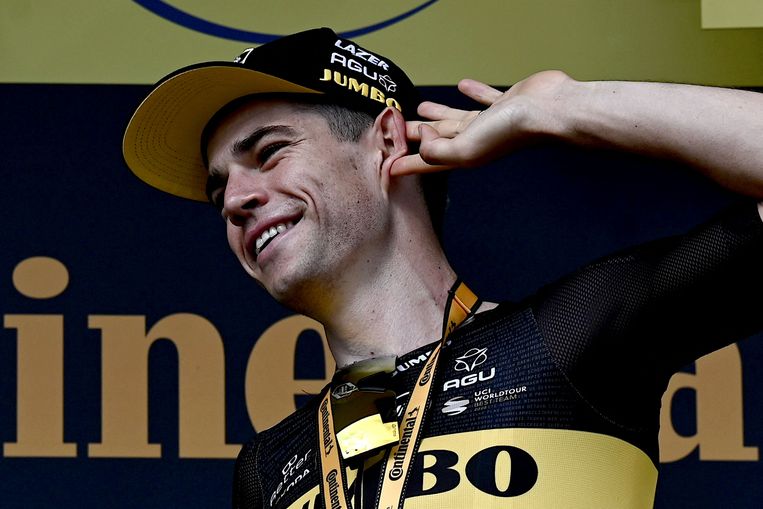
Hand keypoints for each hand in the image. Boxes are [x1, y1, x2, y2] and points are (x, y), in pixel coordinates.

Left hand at [391, 71, 571, 175]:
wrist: (547, 110)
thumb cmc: (509, 131)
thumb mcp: (464, 146)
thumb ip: (438, 150)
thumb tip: (424, 142)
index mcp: (465, 154)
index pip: (429, 161)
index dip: (409, 164)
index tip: (390, 168)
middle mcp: (477, 140)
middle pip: (439, 138)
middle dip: (419, 137)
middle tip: (399, 131)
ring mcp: (491, 121)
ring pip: (457, 117)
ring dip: (438, 114)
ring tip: (421, 108)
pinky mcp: (506, 103)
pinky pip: (483, 98)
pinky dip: (472, 92)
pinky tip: (464, 85)